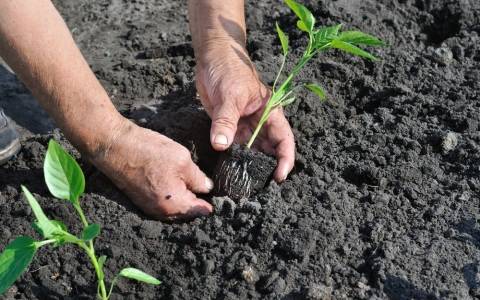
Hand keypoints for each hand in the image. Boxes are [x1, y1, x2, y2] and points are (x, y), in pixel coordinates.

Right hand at [91, 119, 213, 219]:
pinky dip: (172, 196)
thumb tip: (208, 188)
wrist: (114, 146)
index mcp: (175, 204)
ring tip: (193, 184)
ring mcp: (150, 208)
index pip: (201, 211)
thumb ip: (198, 178)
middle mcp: (162, 212)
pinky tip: (177, 182)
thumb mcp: (182, 160)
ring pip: (175, 208)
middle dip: (198, 202)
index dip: (212, 202)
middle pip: (188, 212)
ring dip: (185, 199)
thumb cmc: (148, 151)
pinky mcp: (142, 200)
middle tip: (209, 187)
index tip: (221, 195)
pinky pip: (164, 203)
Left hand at [195, 42, 294, 181]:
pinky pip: (234, 147)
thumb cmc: (228, 70)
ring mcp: (245, 126)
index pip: (284, 140)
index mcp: (271, 112)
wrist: (212, 58)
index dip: (285, 160)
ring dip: (249, 165)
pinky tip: (229, 171)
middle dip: (267, 168)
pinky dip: (233, 159)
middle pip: (270, 150)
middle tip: (258, 187)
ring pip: (252, 151)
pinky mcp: (230, 127)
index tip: (279, 177)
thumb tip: (221, 145)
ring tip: (244, 183)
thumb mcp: (229, 95)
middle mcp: (260, 122)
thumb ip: (225, 121)